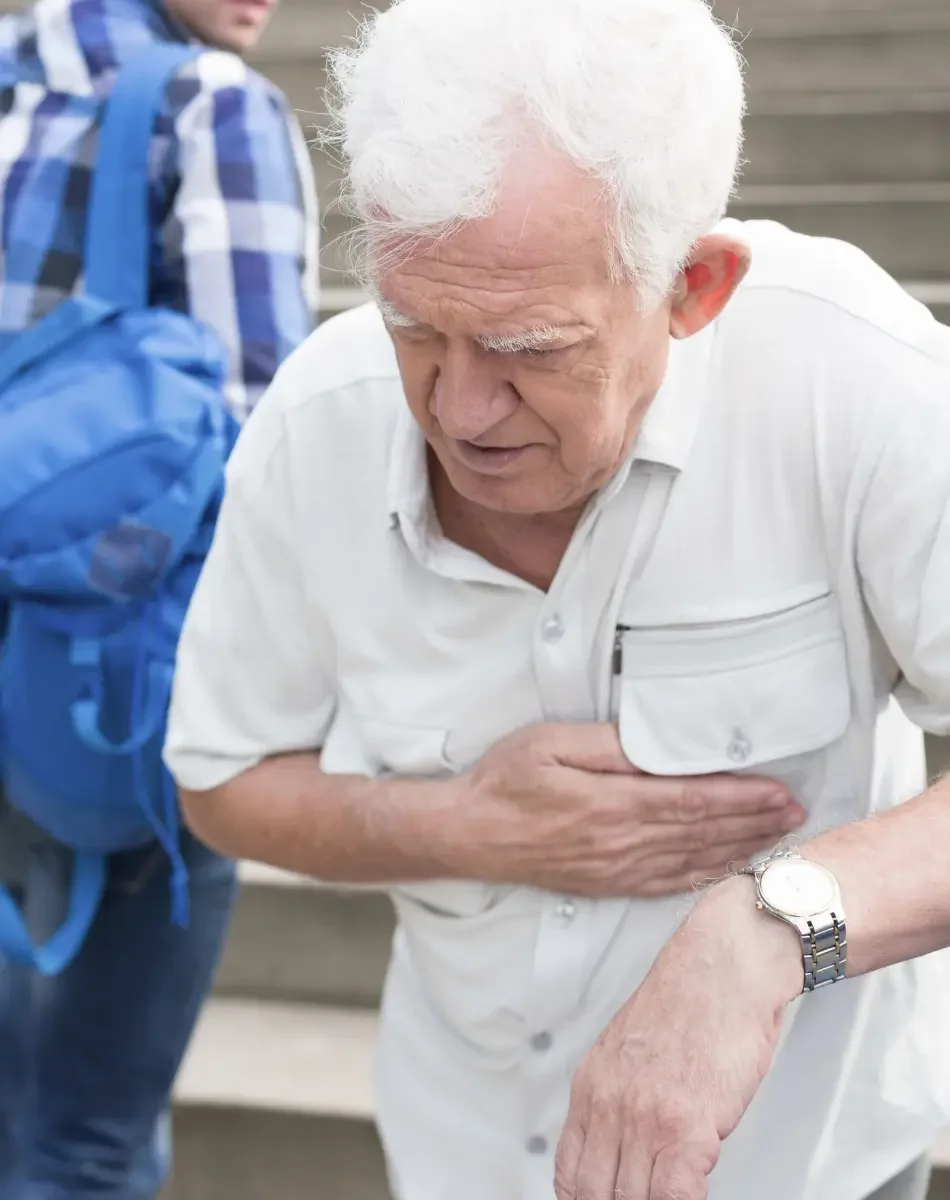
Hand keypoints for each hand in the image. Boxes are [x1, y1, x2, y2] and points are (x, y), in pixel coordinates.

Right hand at [447, 723, 804, 896]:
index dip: (742, 797)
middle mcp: (623, 843)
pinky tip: (726, 871)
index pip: (694, 800)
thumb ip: (608, 746)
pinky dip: (705, 877)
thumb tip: (656, 747)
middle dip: (755, 822)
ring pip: (693, 860)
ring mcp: (617, 869)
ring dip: (740, 848)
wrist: (470, 834)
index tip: (779, 789)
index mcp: (614, 804)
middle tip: (798, 812)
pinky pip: (668, 884)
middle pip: (703, 832)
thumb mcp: (551, 743)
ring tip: (779, 839)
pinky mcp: (607, 883)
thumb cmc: (506, 781)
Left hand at [554, 876, 803, 1199]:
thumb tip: (620, 1143)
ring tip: (669, 1197)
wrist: (724, 967)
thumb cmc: (689, 1001)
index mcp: (592, 1085)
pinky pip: (676, 1196)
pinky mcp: (688, 1126)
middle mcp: (611, 1103)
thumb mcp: (629, 1047)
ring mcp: (646, 1117)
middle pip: (595, 1193)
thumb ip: (618, 1096)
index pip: (570, 1173)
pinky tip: (691, 1197)